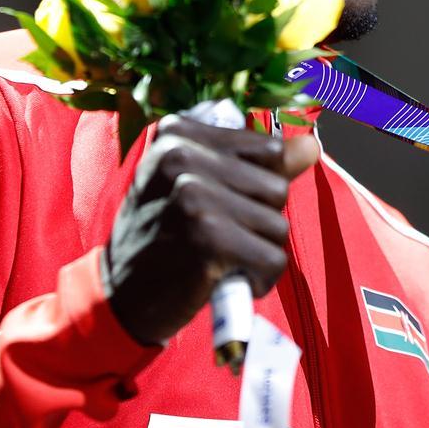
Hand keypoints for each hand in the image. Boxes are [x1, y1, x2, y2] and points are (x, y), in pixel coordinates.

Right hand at [101, 111, 318, 344]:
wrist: (118, 295)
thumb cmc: (166, 231)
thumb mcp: (199, 181)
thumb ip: (256, 162)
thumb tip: (310, 145)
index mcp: (178, 131)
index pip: (269, 148)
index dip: (259, 182)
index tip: (222, 201)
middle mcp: (181, 157)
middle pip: (276, 186)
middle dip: (259, 219)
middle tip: (217, 235)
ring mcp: (193, 197)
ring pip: (278, 224)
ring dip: (258, 251)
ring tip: (219, 257)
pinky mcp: (207, 241)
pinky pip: (273, 259)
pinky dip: (259, 279)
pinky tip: (226, 280)